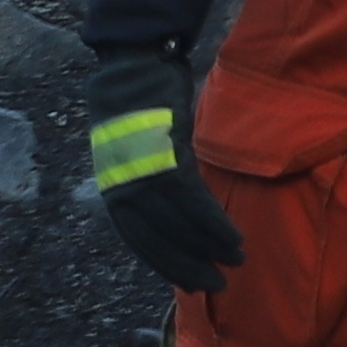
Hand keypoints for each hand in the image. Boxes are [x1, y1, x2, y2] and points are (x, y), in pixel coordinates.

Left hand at [85, 51, 242, 294]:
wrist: (133, 60)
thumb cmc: (137, 101)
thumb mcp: (133, 146)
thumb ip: (146, 176)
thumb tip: (169, 207)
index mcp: (112, 184)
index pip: (135, 239)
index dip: (163, 263)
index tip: (188, 284)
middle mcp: (122, 183)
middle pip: (156, 238)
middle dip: (187, 265)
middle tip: (216, 286)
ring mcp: (141, 170)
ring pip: (178, 223)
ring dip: (209, 246)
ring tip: (235, 261)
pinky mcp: (164, 154)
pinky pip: (192, 200)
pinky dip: (213, 222)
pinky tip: (233, 237)